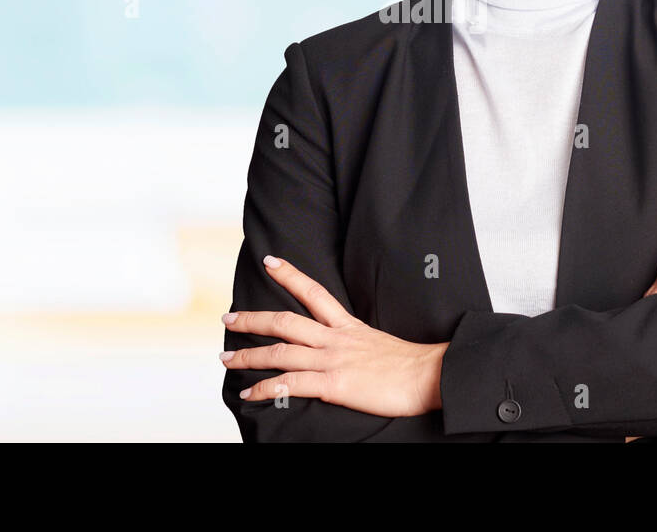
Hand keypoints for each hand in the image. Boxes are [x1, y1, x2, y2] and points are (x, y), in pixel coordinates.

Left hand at [221, 254, 448, 417]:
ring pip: (280, 352)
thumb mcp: (380, 342)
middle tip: (228, 317)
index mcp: (348, 326)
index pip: (314, 293)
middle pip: (285, 321)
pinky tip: (249, 394)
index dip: (290, 275)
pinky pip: (290, 385)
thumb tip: (348, 349)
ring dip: (249, 355)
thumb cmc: (412, 364)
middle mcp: (335, 339)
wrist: (429, 375)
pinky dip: (265, 389)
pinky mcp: (334, 384)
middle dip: (253, 318)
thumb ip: (358, 343)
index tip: (270, 262)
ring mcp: (333, 360)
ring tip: (226, 358)